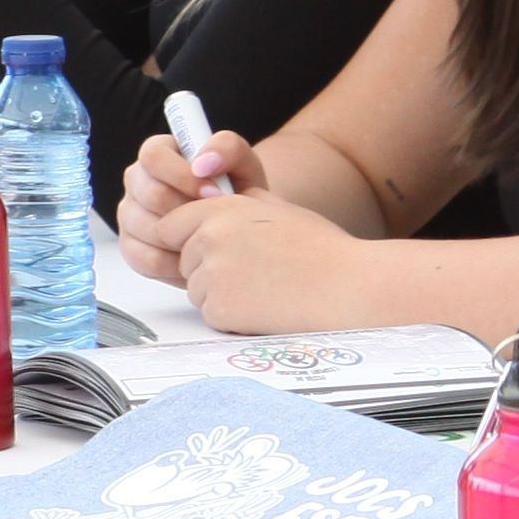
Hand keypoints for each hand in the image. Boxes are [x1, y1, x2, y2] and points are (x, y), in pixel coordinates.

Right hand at [115, 122, 261, 285]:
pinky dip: (176, 263)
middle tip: (215, 220)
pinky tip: (196, 258)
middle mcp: (138, 182)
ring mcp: (130, 215)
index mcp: (158, 155)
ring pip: (148, 227)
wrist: (240, 233)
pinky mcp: (131, 248)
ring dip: (184, 237)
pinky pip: (146, 258)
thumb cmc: (239, 194)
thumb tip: (203, 162)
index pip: (152, 155)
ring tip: (209, 239)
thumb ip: (227, 148)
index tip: (213, 192)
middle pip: (150, 193)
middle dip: (188, 210)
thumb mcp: (243, 165)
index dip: (181, 174)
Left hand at [169, 189, 360, 331]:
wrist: (348, 287)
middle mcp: (209, 238)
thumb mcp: (277, 208)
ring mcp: (212, 274)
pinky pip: (212, 315)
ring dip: (221, 295)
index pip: (170, 225)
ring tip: (265, 290)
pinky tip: (265, 308)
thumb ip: (238, 204)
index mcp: (219, 209)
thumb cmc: (322, 250)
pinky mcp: (220, 309)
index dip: (188, 240)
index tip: (209, 251)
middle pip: (184, 260)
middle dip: (208, 269)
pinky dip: (232, 317)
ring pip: (197, 290)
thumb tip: (214, 200)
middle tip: (252, 274)